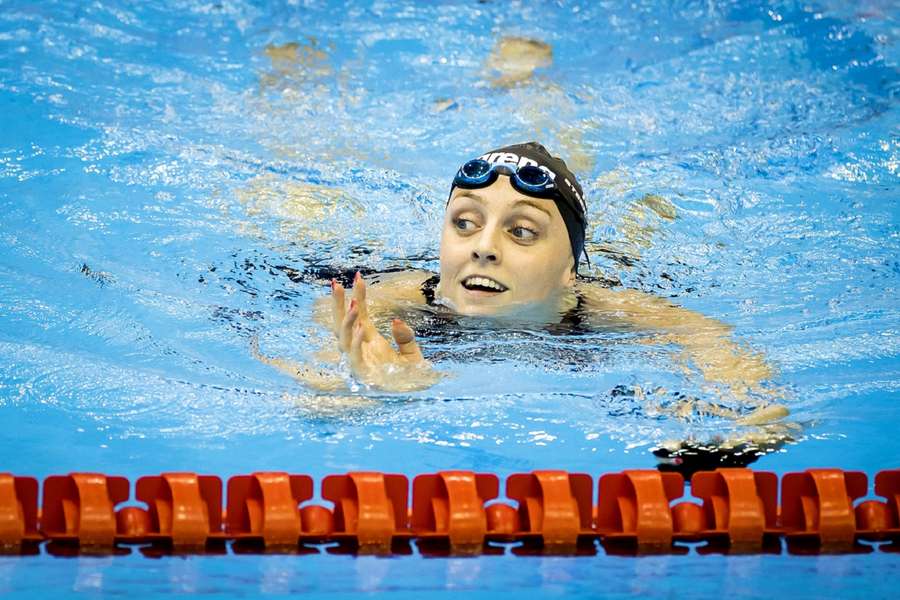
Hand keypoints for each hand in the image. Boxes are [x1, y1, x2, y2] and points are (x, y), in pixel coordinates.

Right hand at [331, 273, 437, 391]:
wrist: (417, 397)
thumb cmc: (412, 377)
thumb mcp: (412, 353)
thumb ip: (404, 336)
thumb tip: (394, 321)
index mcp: (371, 341)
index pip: (361, 315)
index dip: (358, 296)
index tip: (358, 276)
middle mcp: (362, 349)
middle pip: (342, 324)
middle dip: (338, 304)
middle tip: (336, 283)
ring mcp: (360, 361)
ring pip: (344, 338)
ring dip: (348, 321)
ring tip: (356, 305)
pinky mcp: (363, 373)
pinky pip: (355, 355)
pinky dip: (357, 342)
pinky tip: (362, 328)